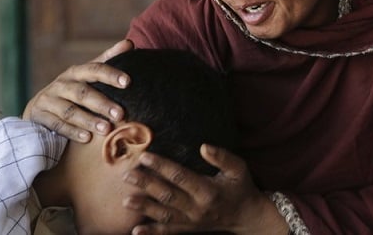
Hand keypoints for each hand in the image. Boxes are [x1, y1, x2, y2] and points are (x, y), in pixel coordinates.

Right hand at [22, 39, 133, 141]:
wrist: (39, 108)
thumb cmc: (73, 90)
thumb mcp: (87, 74)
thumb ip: (107, 59)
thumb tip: (129, 43)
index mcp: (76, 72)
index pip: (94, 69)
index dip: (110, 74)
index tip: (127, 81)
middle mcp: (61, 84)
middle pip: (82, 93)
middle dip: (102, 103)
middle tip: (120, 114)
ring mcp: (48, 100)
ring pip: (70, 111)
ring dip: (89, 120)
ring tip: (107, 129)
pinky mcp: (39, 116)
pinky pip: (56, 125)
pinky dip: (72, 132)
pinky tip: (87, 138)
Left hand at [124, 145, 288, 234]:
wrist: (247, 216)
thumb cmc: (241, 187)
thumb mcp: (239, 168)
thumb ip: (223, 157)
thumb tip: (204, 146)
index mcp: (208, 190)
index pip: (180, 176)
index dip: (162, 166)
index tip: (145, 156)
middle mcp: (197, 208)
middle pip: (167, 195)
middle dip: (146, 185)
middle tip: (127, 175)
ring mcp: (192, 222)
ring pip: (164, 215)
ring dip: (144, 208)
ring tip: (126, 201)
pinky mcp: (188, 230)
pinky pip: (168, 232)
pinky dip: (152, 232)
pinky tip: (136, 231)